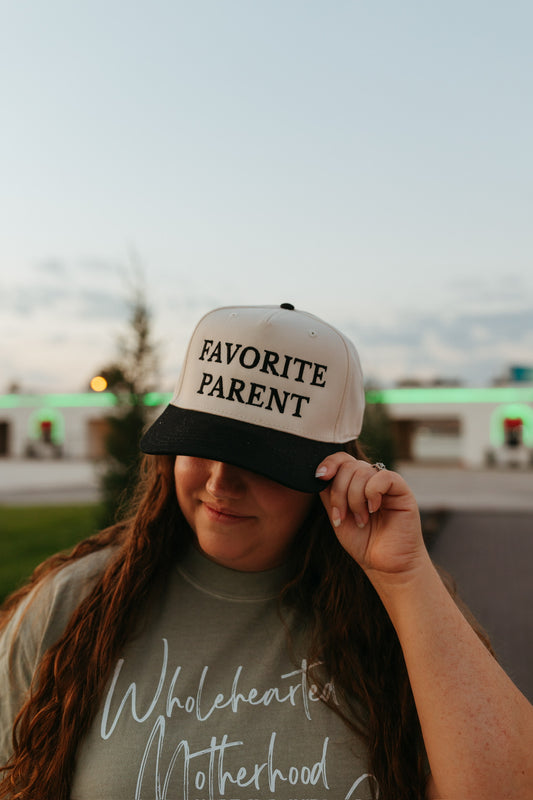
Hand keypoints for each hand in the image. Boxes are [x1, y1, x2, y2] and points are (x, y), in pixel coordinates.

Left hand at [315, 453, 428, 581]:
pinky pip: (384, 477)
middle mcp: (372, 480)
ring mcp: (387, 485)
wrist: (385, 566)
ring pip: (362, 472)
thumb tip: (319, 474)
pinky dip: (372, 493)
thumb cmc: (363, 543)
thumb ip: (330, 495)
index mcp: (357, 484)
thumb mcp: (338, 516)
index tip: (320, 477)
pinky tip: (373, 509)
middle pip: (349, 466)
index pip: (343, 460)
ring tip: (360, 520)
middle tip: (342, 516)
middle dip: (339, 492)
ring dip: (354, 499)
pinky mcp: (402, 491)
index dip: (330, 463)